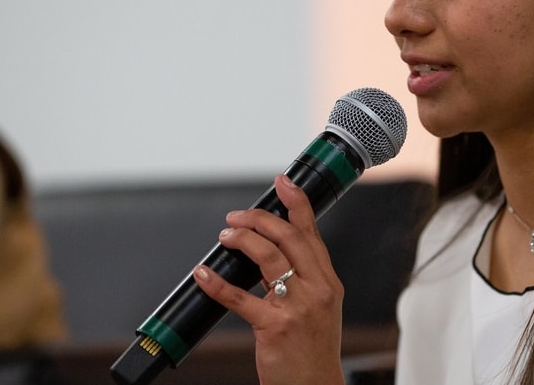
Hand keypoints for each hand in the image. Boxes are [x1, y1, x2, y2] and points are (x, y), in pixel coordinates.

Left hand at [193, 174, 344, 384]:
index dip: (296, 203)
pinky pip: (239, 298)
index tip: (282, 183)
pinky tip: (204, 273)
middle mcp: (317, 290)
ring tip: (225, 236)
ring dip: (241, 241)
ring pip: (267, 258)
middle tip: (236, 217)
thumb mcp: (320, 308)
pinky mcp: (273, 327)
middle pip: (288, 238)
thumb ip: (302, 280)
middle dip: (259, 220)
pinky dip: (217, 282)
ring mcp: (297, 307)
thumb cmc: (314, 350)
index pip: (311, 233)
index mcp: (328, 282)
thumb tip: (269, 255)